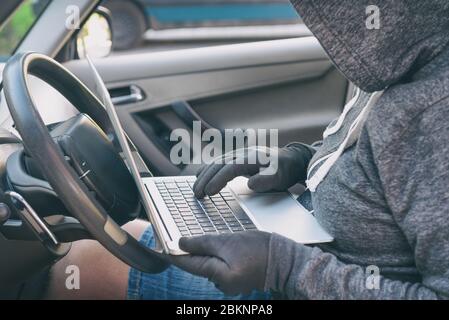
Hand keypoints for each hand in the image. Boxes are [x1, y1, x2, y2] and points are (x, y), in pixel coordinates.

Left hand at [168, 231, 271, 295]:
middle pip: (198, 265)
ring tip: (204, 238)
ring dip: (205, 252)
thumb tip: (181, 243)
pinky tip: (220, 246)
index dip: (173, 255)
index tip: (160, 249)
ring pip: (210, 265)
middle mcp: (222, 284)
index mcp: (218, 276)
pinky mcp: (237, 278)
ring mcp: (230, 283)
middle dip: (191, 251)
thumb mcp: (227, 242)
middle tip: (180, 237)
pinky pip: (220, 266)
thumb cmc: (259, 250)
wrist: (285, 260)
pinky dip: (217, 256)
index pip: (188, 264)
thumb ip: (202, 243)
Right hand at [193, 144, 313, 197]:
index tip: (208, 192)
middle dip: (205, 179)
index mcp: (251, 158)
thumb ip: (266, 180)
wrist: (290, 161)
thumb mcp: (280, 177)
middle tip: (196, 194)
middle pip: (219, 165)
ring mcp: (238, 155)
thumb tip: (251, 183)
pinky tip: (199, 176)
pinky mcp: (236, 159)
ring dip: (204, 175)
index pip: (230, 168)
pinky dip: (207, 170)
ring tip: (195, 189)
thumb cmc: (284, 170)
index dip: (218, 180)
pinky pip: (218, 163)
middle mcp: (242, 154)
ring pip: (216, 163)